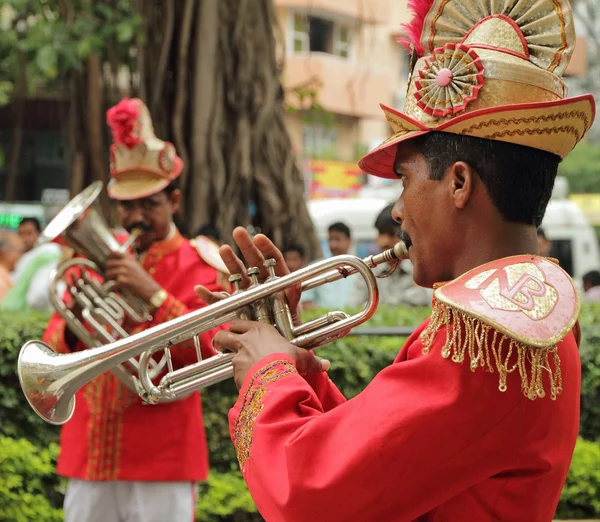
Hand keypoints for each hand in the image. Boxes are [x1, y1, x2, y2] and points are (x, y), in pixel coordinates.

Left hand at [105, 251, 160, 300]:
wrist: (149, 288)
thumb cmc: (142, 279)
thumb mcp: (136, 266)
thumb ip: (126, 263)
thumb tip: (113, 264)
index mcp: (129, 259)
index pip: (114, 252)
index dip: (109, 257)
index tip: (108, 261)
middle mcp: (126, 263)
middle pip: (108, 263)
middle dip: (108, 270)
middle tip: (110, 276)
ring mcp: (124, 271)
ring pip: (108, 273)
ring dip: (108, 279)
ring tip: (112, 282)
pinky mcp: (123, 280)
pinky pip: (112, 283)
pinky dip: (113, 287)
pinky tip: (116, 288)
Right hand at [194, 226, 301, 320]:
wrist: (276, 344)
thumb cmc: (290, 326)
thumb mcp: (294, 311)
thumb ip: (293, 297)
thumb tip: (295, 284)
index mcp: (278, 280)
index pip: (273, 259)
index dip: (266, 247)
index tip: (258, 238)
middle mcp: (261, 283)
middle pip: (253, 261)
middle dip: (246, 246)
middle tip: (238, 231)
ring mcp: (247, 292)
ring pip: (237, 274)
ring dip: (229, 261)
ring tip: (223, 248)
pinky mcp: (235, 306)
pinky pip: (221, 300)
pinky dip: (209, 296)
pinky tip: (200, 290)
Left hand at [213, 320, 329, 388]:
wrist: (276, 377)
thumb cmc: (289, 361)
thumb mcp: (302, 359)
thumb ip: (312, 361)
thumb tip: (326, 365)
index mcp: (261, 330)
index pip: (241, 322)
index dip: (239, 328)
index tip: (240, 332)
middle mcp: (247, 338)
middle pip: (225, 331)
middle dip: (224, 337)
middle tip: (226, 344)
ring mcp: (238, 353)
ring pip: (221, 345)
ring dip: (221, 351)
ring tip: (226, 357)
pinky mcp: (234, 369)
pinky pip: (230, 369)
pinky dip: (234, 373)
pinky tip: (242, 379)